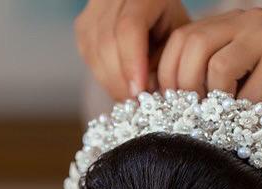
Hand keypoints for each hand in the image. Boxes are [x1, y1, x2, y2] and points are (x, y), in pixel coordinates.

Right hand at [75, 0, 190, 98]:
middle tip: (136, 104)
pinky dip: (103, 76)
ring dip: (111, 82)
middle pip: (107, 42)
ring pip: (94, 52)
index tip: (139, 92)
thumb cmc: (170, 27)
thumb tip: (146, 93)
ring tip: (130, 98)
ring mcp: (95, 9)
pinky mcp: (84, 25)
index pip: (129, 29)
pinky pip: (88, 57)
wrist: (153, 12)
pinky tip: (119, 85)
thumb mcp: (177, 40)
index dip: (131, 64)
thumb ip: (164, 62)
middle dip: (121, 80)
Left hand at [157, 8, 261, 121]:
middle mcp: (248, 20)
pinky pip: (248, 93)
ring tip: (224, 120)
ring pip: (217, 68)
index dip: (166, 74)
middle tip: (192, 117)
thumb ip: (211, 79)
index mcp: (232, 21)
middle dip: (184, 88)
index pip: (181, 38)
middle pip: (193, 47)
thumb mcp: (244, 78)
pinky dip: (244, 114)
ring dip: (214, 102)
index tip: (169, 106)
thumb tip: (167, 106)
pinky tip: (251, 122)